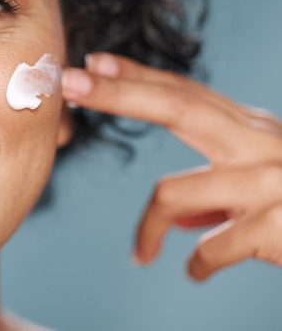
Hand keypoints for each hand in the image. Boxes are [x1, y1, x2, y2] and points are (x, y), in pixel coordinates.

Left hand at [61, 53, 281, 280]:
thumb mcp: (266, 180)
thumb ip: (219, 185)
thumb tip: (174, 223)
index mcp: (252, 129)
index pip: (185, 92)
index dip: (138, 76)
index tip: (93, 60)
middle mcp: (261, 143)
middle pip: (177, 106)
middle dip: (119, 92)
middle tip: (71, 81)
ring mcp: (270, 181)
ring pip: (174, 193)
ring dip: (145, 229)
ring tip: (140, 253)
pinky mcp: (278, 224)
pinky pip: (211, 247)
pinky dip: (196, 264)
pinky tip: (194, 273)